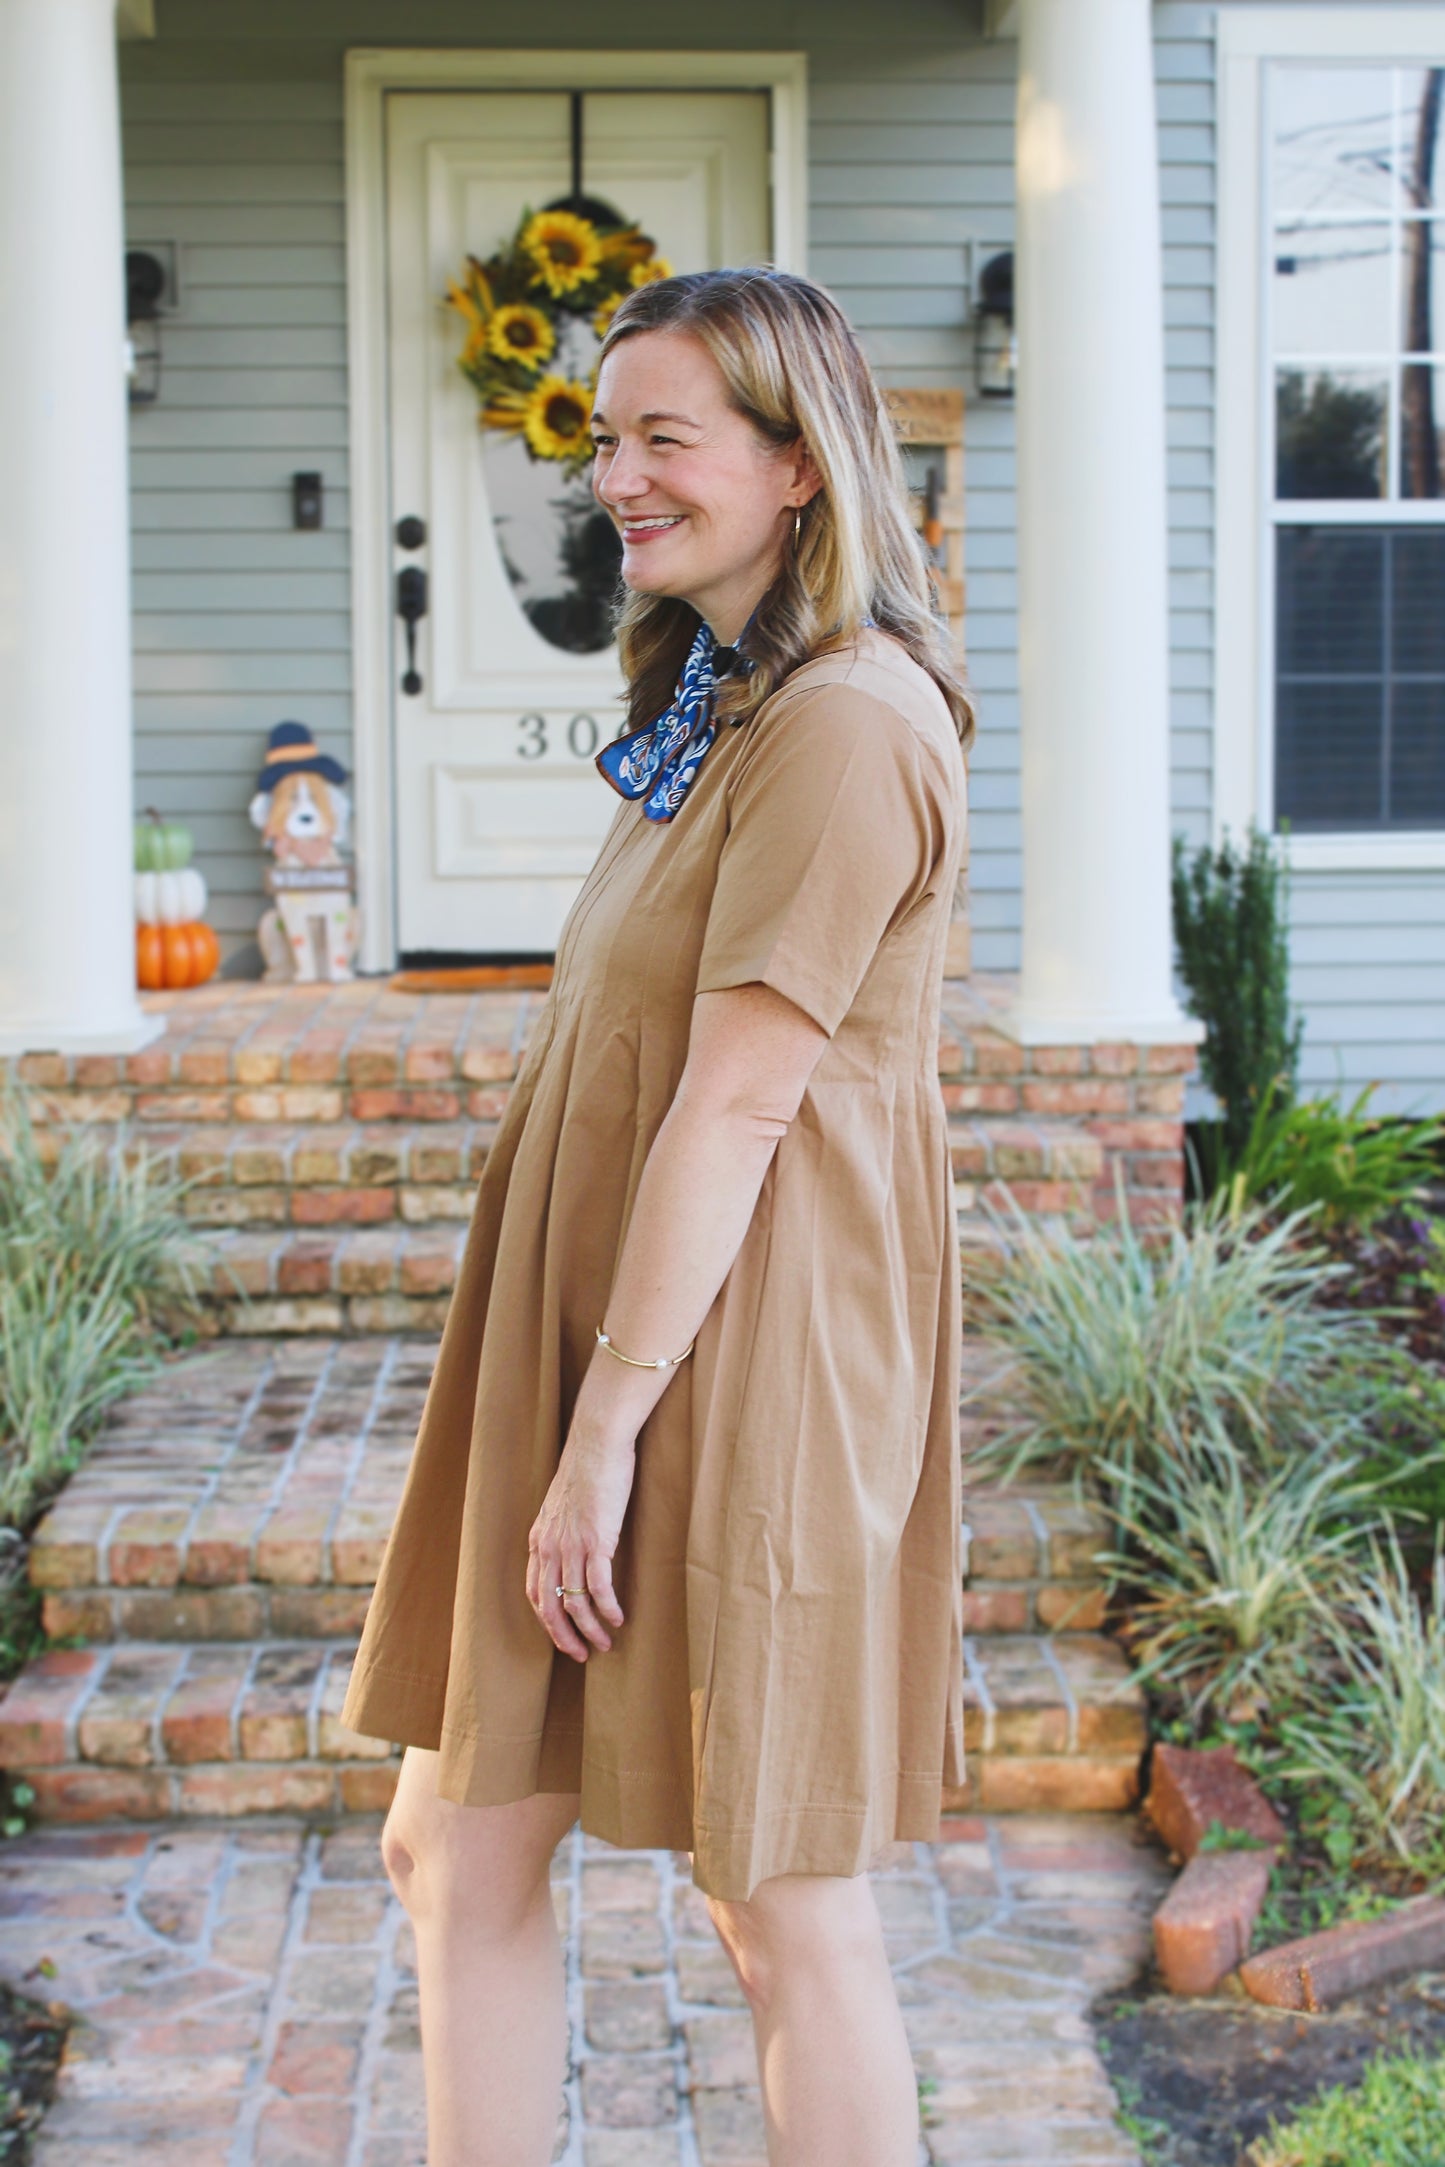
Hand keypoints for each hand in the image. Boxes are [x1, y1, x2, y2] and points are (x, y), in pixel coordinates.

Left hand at [526, 1432, 634, 1661]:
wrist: (597, 1442)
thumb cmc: (587, 1468)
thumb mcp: (564, 1505)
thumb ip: (563, 1530)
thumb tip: (575, 1549)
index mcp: (539, 1539)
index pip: (534, 1593)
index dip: (548, 1621)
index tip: (564, 1636)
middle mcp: (550, 1547)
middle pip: (550, 1607)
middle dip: (565, 1637)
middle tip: (582, 1654)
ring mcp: (572, 1545)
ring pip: (575, 1602)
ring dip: (590, 1630)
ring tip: (606, 1644)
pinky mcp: (597, 1540)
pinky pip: (599, 1587)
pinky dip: (608, 1609)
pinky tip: (618, 1619)